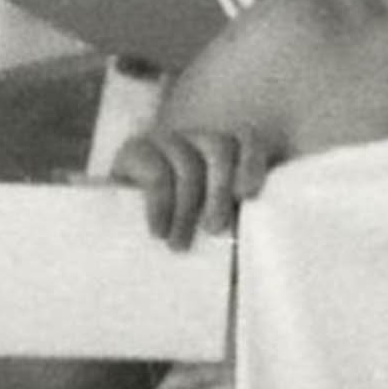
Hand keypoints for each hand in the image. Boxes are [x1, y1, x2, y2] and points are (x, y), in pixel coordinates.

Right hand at [108, 126, 277, 249]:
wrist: (122, 249)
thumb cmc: (179, 235)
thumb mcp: (211, 225)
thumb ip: (234, 219)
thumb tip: (265, 236)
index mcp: (221, 154)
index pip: (245, 139)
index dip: (251, 161)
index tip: (247, 195)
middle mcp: (195, 140)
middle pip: (219, 147)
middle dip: (220, 190)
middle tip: (214, 230)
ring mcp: (164, 141)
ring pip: (188, 163)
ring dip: (187, 208)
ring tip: (179, 244)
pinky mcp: (134, 151)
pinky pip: (156, 172)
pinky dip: (162, 206)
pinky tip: (158, 231)